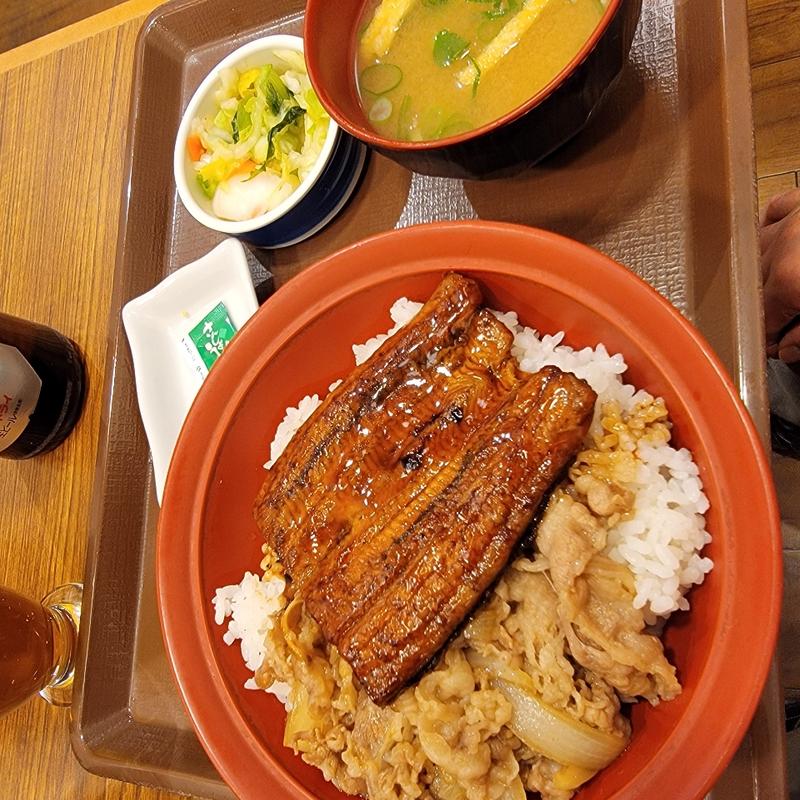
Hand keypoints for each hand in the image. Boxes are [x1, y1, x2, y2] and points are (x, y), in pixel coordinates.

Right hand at [761, 188, 799, 362]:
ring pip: (759, 251)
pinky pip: (774, 212)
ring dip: (767, 272)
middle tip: (791, 322)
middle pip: (759, 288)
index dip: (772, 337)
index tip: (782, 346)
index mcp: (789, 281)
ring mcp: (792, 220)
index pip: (765, 320)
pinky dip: (771, 227)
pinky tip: (783, 241)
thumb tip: (787, 350)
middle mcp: (782, 248)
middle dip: (772, 307)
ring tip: (786, 286)